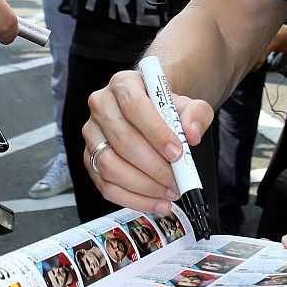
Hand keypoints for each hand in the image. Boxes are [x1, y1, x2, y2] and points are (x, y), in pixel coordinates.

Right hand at [81, 69, 214, 213]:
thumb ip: (196, 114)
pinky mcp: (89, 159)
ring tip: (169, 193)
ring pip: (110, 166)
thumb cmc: (165, 109)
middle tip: (177, 181)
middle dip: (154, 166)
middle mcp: (101, 106)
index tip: (178, 153)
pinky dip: (133, 199)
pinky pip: (106, 186)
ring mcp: (91, 134)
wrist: (150, 114)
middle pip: (122, 140)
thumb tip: (192, 135)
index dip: (156, 132)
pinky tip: (156, 202)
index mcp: (123, 84)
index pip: (134, 106)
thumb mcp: (187, 105)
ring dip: (143, 186)